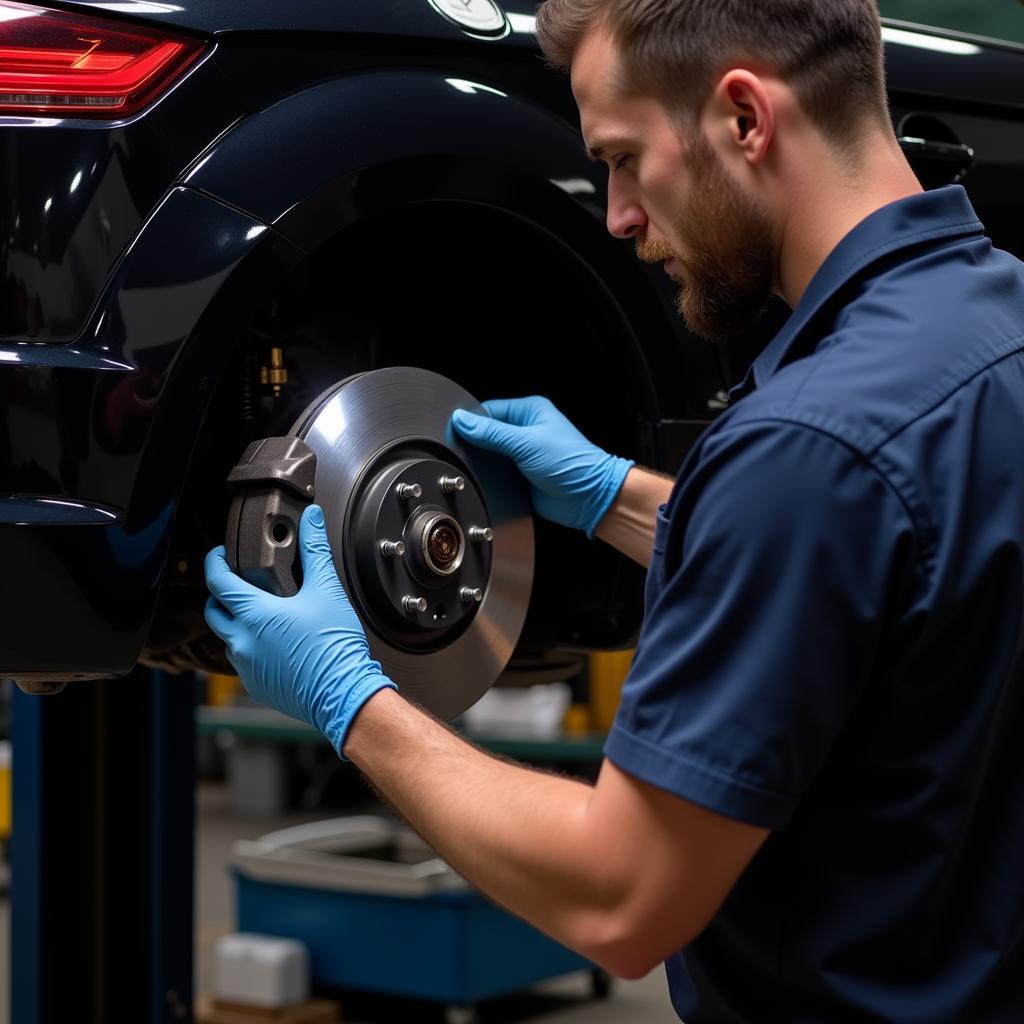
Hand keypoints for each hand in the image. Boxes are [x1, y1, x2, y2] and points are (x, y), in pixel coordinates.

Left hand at [204, 504, 394, 754]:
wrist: (343, 694)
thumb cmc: (334, 648)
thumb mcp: (327, 590)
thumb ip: (315, 550)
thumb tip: (312, 520)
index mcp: (254, 615)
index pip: (217, 581)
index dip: (214, 562)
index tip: (219, 555)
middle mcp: (242, 642)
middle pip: (213, 611)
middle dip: (220, 595)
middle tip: (237, 584)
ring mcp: (246, 667)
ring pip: (227, 638)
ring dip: (237, 624)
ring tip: (262, 615)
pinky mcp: (255, 685)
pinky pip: (243, 662)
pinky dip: (251, 649)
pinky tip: (275, 644)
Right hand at [452, 397, 633, 536]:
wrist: (589, 498)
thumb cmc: (571, 464)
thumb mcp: (526, 443)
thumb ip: (492, 433)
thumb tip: (463, 420)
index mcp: (530, 411)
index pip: (489, 410)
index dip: (471, 420)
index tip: (455, 430)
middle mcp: (526, 429)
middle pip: (488, 431)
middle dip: (476, 442)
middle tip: (464, 451)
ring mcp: (524, 453)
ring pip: (491, 453)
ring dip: (483, 460)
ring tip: (476, 466)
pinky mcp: (521, 474)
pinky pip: (498, 472)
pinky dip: (490, 475)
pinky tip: (486, 478)